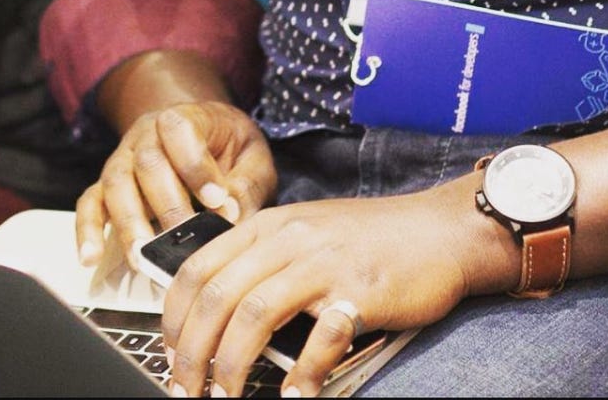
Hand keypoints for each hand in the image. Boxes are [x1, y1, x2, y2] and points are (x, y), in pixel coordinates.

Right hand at [75, 100, 276, 268]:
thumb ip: (247, 182)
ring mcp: (122, 159)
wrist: (200, 134)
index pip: (181, 131)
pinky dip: (87, 230)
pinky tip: (89, 258)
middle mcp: (146, 135)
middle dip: (166, 204)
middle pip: (146, 163)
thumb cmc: (230, 148)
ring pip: (116, 184)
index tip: (217, 200)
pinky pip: (89, 203)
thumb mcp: (252, 155)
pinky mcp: (106, 186)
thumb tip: (231, 213)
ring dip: (129, 222)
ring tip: (143, 257)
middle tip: (185, 239)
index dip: (197, 167)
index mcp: (186, 117)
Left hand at [161, 184, 478, 397]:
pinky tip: (295, 397)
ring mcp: (323, 263)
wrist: (438, 229)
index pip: (199, 267)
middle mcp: (289, 239)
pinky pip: (320, 339)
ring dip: (231, 366)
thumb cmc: (371, 236)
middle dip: (192, 351)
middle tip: (186, 388)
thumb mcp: (306, 231)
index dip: (173, 315)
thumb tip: (221, 306)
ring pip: (253, 314)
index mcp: (269, 225)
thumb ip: (265, 258)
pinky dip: (302, 375)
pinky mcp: (359, 291)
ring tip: (224, 399)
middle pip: (218, 296)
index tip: (168, 351)